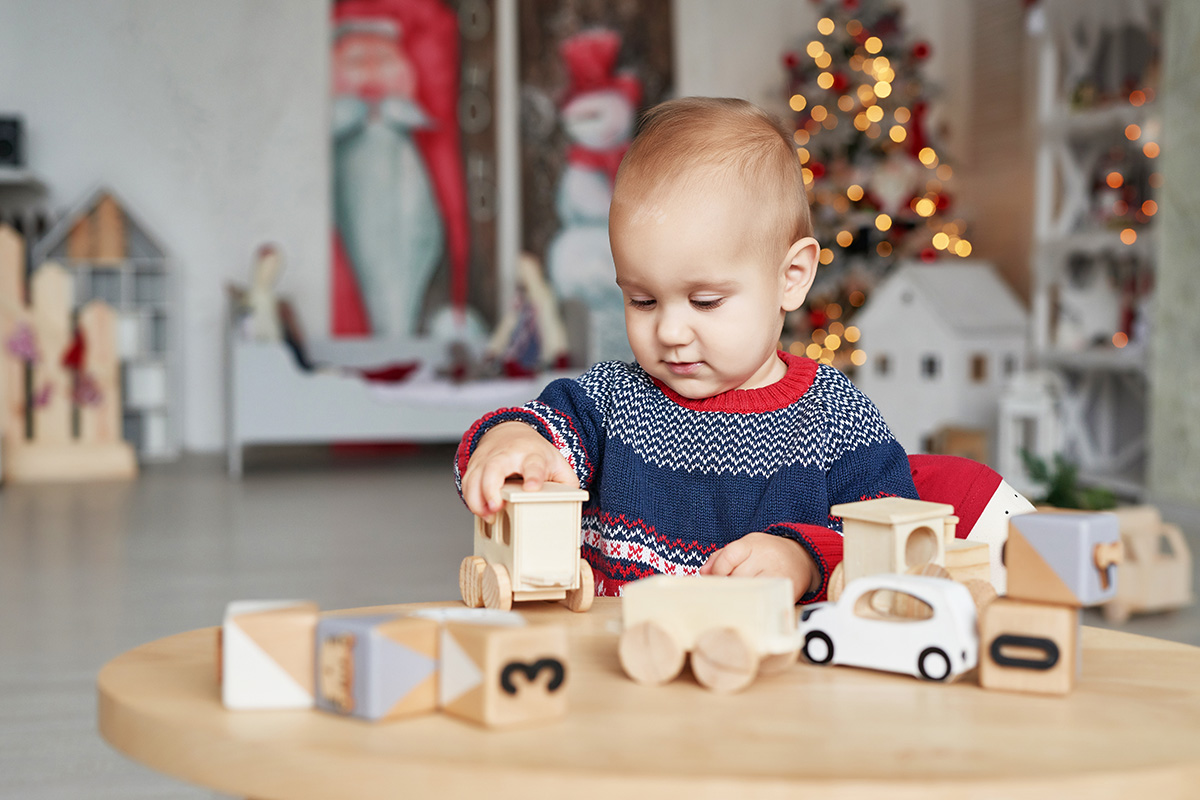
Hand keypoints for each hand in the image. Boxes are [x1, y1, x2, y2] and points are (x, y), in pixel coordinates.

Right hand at [460, 421, 578, 522]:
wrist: (512, 432)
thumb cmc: (536, 454)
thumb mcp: (558, 465)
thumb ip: (568, 484)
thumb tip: (572, 504)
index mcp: (532, 455)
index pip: (533, 465)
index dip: (532, 477)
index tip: (532, 488)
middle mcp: (507, 455)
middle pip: (494, 468)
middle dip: (491, 490)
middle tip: (496, 508)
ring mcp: (488, 459)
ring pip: (474, 477)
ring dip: (476, 500)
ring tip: (487, 516)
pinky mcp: (475, 466)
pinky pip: (466, 483)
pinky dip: (469, 499)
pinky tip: (480, 511)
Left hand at [699, 532, 815, 602]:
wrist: (801, 558)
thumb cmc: (765, 554)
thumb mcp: (745, 546)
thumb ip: (721, 557)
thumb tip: (703, 573)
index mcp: (753, 544)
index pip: (729, 556)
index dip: (718, 570)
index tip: (715, 579)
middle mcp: (767, 558)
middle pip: (737, 577)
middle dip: (728, 587)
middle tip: (725, 593)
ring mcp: (778, 575)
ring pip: (749, 591)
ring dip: (739, 598)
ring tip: (738, 599)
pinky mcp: (785, 591)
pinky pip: (763, 601)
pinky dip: (753, 605)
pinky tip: (750, 606)